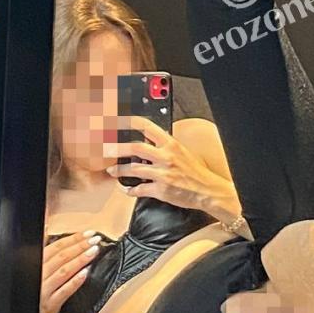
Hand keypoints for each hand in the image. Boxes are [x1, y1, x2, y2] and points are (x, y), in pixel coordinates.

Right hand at [39, 231, 100, 312]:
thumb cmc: (32, 291)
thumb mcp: (33, 268)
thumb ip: (41, 248)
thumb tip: (46, 227)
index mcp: (36, 264)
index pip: (56, 247)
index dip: (73, 238)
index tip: (88, 233)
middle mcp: (39, 275)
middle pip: (61, 257)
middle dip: (80, 246)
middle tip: (95, 239)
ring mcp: (44, 290)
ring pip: (63, 271)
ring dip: (80, 259)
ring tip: (94, 251)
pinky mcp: (49, 305)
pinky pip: (64, 291)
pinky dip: (75, 281)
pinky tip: (86, 273)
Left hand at [106, 116, 241, 224]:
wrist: (206, 190)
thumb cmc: (195, 172)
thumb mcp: (181, 152)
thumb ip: (165, 146)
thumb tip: (149, 142)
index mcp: (171, 144)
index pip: (147, 127)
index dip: (130, 123)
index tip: (117, 122)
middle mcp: (165, 157)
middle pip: (135, 148)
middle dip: (117, 148)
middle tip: (106, 149)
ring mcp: (162, 174)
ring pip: (133, 170)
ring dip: (119, 171)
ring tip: (112, 170)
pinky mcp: (160, 190)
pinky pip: (139, 189)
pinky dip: (130, 190)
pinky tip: (127, 190)